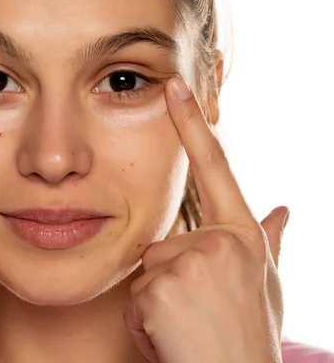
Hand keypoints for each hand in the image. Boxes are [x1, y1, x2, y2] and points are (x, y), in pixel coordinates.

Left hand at [124, 76, 287, 362]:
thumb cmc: (250, 333)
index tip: (174, 87)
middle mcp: (219, 240)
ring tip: (186, 323)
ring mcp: (189, 260)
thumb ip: (268, 242)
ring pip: (148, 268)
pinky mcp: (160, 284)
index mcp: (241, 234)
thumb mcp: (266, 284)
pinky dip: (145, 318)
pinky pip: (136, 295)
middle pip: (165, 241)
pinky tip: (171, 333)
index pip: (214, 167)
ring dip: (158, 299)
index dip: (192, 125)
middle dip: (170, 276)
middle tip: (198, 310)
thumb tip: (283, 209)